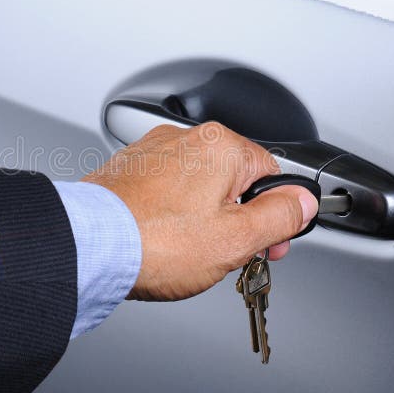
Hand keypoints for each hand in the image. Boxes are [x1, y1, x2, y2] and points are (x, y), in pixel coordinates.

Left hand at [82, 122, 317, 301]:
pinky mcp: (129, 169)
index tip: (270, 243)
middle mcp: (186, 139)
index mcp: (221, 146)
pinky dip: (171, 211)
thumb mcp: (237, 239)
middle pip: (234, 179)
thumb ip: (280, 216)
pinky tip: (164, 239)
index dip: (276, 214)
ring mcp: (153, 152)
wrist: (89, 246)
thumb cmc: (154, 241)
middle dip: (238, 218)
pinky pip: (166, 188)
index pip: (271, 174)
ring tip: (190, 251)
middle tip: (230, 253)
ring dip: (204, 216)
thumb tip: (303, 203)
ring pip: (198, 185)